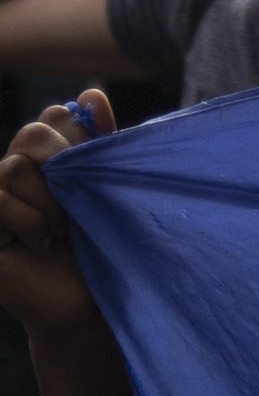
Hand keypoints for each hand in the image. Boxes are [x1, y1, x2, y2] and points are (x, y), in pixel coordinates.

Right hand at [0, 96, 113, 337]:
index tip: (96, 164)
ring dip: (49, 201)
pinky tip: (42, 242)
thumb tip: (90, 92)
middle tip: (79, 202)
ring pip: (14, 167)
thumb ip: (100, 145)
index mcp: (51, 160)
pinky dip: (28, 220)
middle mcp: (18, 172)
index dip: (76, 133)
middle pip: (32, 134)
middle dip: (63, 164)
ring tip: (63, 230)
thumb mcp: (107, 192)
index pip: (53, 116)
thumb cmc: (104, 250)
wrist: (88, 303)